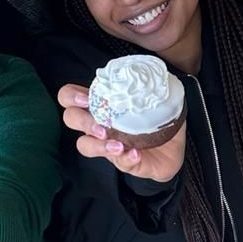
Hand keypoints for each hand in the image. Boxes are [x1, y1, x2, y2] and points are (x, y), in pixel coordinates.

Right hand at [57, 84, 184, 181]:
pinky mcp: (123, 162)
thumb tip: (152, 79)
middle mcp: (98, 125)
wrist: (172, 151)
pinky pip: (119, 163)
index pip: (70, 97)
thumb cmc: (158, 122)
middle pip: (72, 119)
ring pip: (85, 145)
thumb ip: (150, 88)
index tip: (86, 99)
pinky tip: (136, 153)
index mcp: (101, 105)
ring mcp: (107, 145)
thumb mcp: (155, 100)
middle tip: (102, 127)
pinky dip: (126, 158)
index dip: (71, 97)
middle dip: (83, 121)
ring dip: (99, 145)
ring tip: (118, 145)